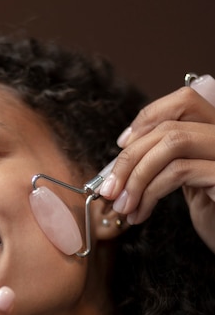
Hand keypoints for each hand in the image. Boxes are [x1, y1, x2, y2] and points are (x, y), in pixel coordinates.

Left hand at [99, 85, 214, 251]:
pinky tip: (141, 213)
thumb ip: (166, 159)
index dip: (148, 118)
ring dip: (137, 177)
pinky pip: (179, 172)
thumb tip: (121, 154)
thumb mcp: (187, 179)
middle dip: (130, 158)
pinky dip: (150, 193)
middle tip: (110, 189)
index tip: (122, 144)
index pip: (183, 102)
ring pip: (172, 143)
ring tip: (123, 206)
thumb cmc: (211, 212)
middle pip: (170, 126)